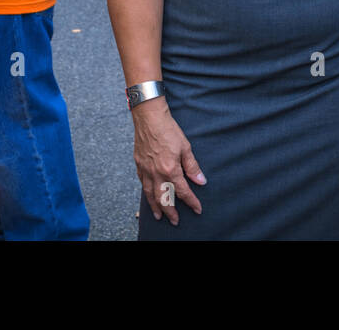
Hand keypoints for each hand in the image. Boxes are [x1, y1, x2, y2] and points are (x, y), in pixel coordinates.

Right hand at [132, 99, 205, 224]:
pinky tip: (149, 195)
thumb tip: (200, 181)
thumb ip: (192, 166)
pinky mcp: (138, 164)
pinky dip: (146, 192)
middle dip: (170, 211)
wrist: (149, 117)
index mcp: (170, 169)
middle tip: (174, 221)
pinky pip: (142, 183)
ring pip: (150, 194)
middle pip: (163, 198)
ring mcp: (145, 169)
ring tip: (158, 216)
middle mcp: (156, 173)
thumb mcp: (185, 147)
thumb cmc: (168, 129)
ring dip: (155, 206)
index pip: (182, 191)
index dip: (191, 202)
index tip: (197, 209)